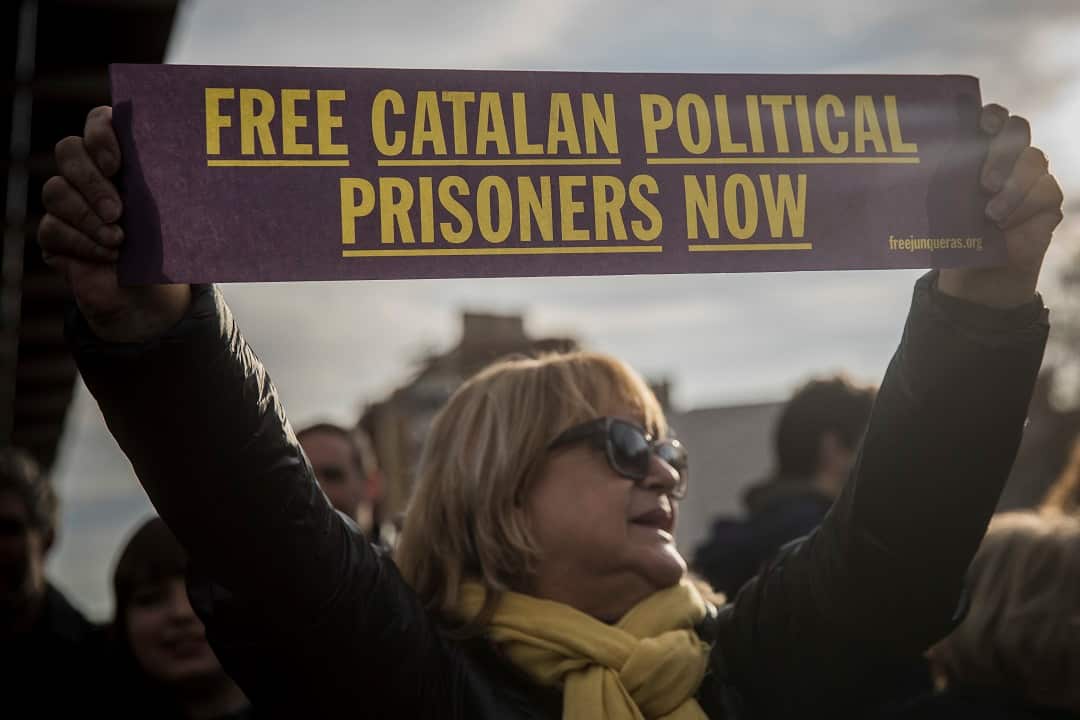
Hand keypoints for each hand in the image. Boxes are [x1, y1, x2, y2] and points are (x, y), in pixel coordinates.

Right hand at [39, 106, 189, 341]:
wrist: (154, 301)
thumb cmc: (172, 252)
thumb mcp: (179, 220)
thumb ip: (172, 191)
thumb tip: (192, 168)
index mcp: (125, 159)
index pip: (100, 122)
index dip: (100, 133)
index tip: (117, 163)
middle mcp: (91, 173)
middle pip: (69, 150)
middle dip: (91, 180)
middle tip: (118, 211)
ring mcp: (69, 203)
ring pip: (55, 190)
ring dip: (88, 217)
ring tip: (119, 240)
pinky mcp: (55, 235)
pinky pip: (52, 228)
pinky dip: (83, 244)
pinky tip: (110, 257)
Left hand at [937, 104, 1063, 307]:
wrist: (974, 267)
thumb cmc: (952, 228)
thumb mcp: (941, 202)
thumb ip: (941, 179)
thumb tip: (913, 163)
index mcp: (980, 148)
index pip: (993, 117)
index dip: (991, 116)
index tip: (982, 127)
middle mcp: (1010, 154)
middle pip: (1017, 131)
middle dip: (1002, 154)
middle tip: (985, 184)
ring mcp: (1032, 173)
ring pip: (1034, 160)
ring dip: (1012, 189)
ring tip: (990, 215)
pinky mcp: (1048, 197)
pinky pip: (1046, 191)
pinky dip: (1024, 209)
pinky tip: (1006, 225)